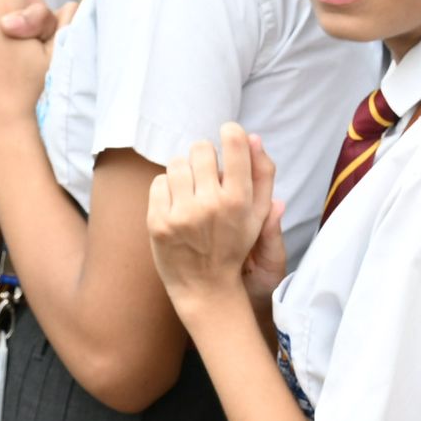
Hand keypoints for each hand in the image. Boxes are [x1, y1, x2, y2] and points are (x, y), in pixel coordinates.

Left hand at [144, 127, 285, 314]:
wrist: (206, 287)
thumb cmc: (234, 246)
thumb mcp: (257, 214)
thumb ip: (262, 176)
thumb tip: (253, 137)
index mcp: (239, 200)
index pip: (234, 144)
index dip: (231, 132)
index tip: (228, 134)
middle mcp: (211, 205)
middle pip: (201, 148)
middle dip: (203, 156)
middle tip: (205, 174)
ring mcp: (182, 214)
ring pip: (176, 163)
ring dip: (183, 173)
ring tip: (189, 191)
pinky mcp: (158, 223)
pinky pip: (158, 182)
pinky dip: (166, 190)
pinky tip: (176, 206)